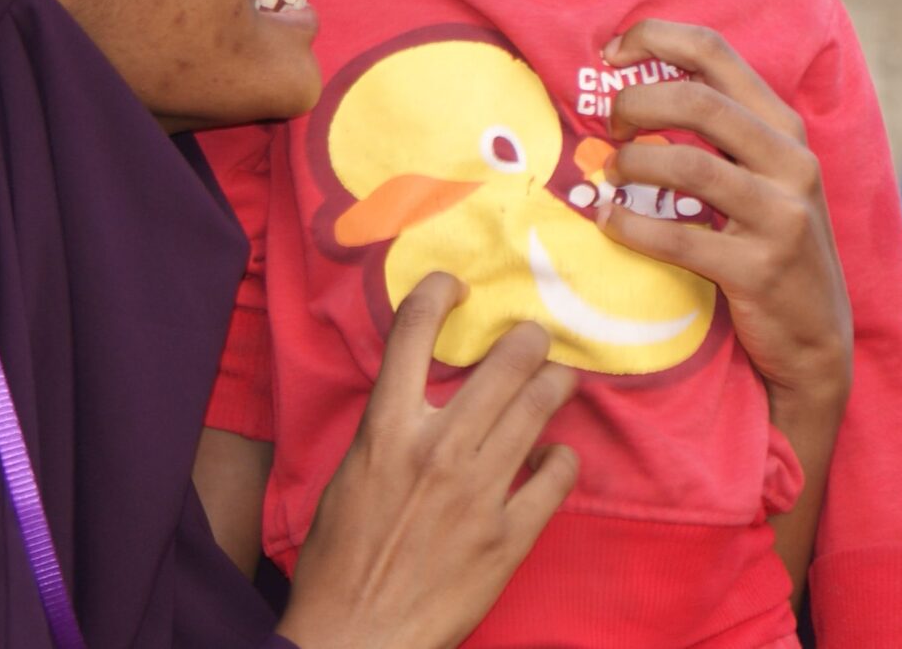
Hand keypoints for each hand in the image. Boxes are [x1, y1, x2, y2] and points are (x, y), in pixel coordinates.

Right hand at [276, 274, 579, 648]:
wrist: (355, 635)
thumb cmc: (340, 560)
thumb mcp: (350, 475)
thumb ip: (388, 429)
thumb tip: (422, 394)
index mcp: (386, 430)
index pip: (413, 330)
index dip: (439, 291)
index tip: (456, 286)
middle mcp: (437, 450)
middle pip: (504, 362)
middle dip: (528, 339)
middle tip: (533, 338)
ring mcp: (478, 492)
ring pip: (541, 408)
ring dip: (555, 385)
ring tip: (558, 380)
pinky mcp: (508, 536)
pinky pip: (557, 477)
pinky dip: (561, 459)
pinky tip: (553, 458)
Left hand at [595, 20, 851, 406]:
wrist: (816, 341)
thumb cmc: (773, 247)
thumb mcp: (764, 178)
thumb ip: (720, 134)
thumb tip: (634, 87)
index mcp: (785, 129)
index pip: (717, 53)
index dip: (656, 39)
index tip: (610, 52)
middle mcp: (791, 162)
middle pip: (699, 102)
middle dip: (637, 103)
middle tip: (608, 124)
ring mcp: (781, 216)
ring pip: (688, 166)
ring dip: (632, 165)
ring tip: (609, 176)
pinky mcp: (759, 269)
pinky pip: (678, 238)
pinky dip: (631, 227)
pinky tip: (609, 223)